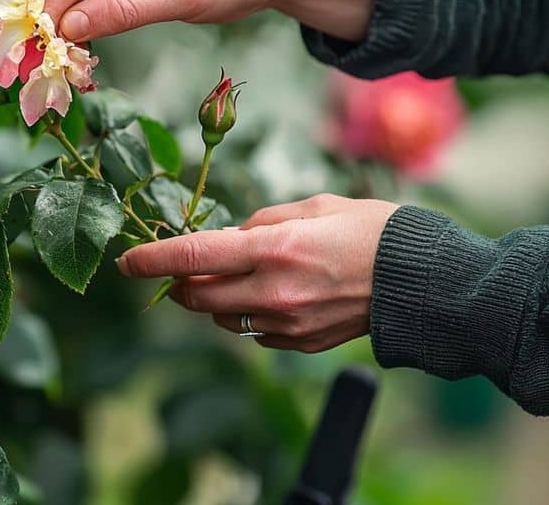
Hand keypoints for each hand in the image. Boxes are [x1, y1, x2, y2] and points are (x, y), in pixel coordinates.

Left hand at [116, 194, 398, 352]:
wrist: (422, 282)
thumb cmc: (372, 230)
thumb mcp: (313, 206)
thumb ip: (261, 220)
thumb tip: (228, 237)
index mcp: (273, 248)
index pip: (192, 256)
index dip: (152, 260)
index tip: (127, 262)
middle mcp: (272, 291)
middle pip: (196, 296)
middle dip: (178, 282)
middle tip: (180, 266)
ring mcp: (286, 324)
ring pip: (221, 318)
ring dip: (212, 298)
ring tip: (233, 275)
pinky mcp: (300, 344)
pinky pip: (254, 333)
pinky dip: (248, 313)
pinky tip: (269, 294)